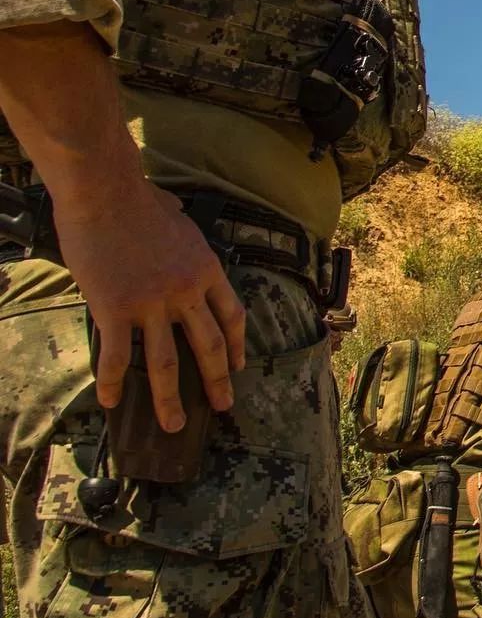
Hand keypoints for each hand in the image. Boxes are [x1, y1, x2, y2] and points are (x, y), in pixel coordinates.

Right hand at [54, 182, 245, 431]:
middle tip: (223, 406)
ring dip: (170, 399)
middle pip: (209, 345)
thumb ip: (184, 237)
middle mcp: (187, 291)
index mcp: (207, 270)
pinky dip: (113, 382)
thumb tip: (178, 218)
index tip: (238, 366)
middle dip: (217, 381)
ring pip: (167, 363)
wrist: (108, 192)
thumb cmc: (139, 200)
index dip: (237, 345)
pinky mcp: (116, 309)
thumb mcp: (179, 220)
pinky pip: (118, 356)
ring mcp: (152, 303)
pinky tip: (110, 401)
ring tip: (175, 424)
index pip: (232, 315)